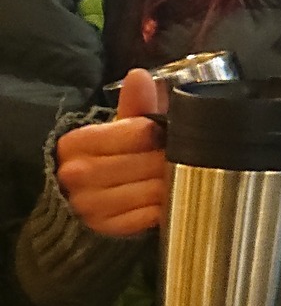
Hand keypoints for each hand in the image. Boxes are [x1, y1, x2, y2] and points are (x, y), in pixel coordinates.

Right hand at [55, 67, 167, 235]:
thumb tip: (139, 76)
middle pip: (147, 163)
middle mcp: (76, 174)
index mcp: (76, 143)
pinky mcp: (105, 229)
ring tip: (175, 177)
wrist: (84, 201)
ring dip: (170, 184)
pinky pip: (149, 216)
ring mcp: (89, 205)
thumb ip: (133, 105)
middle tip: (179, 158)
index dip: (158, 133)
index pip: (137, 132)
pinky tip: (166, 199)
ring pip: (152, 191)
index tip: (164, 134)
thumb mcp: (118, 130)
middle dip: (168, 160)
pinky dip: (164, 208)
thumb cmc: (109, 157)